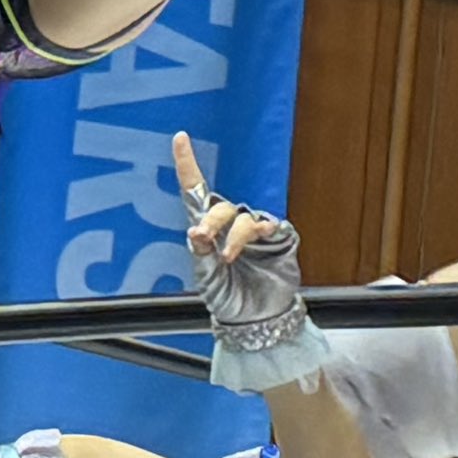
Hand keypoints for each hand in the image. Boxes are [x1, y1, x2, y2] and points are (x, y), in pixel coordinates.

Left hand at [180, 131, 323, 388]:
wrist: (260, 321)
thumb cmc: (230, 300)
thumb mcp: (207, 281)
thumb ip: (201, 255)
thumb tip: (196, 231)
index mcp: (207, 232)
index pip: (196, 192)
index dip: (188, 164)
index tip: (180, 137)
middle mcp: (230, 226)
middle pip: (218, 207)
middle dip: (210, 219)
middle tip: (203, 237)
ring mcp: (254, 230)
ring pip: (240, 218)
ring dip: (232, 236)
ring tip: (228, 258)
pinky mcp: (277, 237)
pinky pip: (265, 226)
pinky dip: (254, 235)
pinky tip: (255, 246)